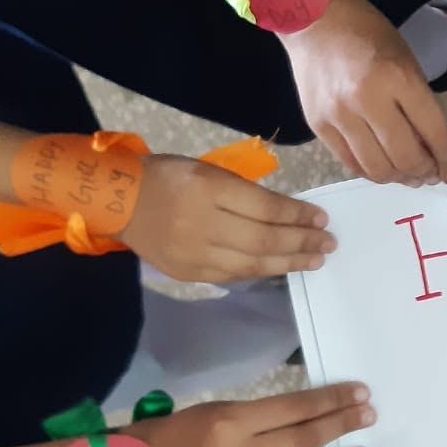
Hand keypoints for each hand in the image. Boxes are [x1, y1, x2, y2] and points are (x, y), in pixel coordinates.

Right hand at [121, 154, 333, 282]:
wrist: (118, 202)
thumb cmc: (169, 178)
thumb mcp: (208, 170)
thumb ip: (245, 192)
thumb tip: (288, 214)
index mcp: (208, 188)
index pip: (265, 207)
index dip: (297, 215)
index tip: (321, 218)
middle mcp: (202, 223)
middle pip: (264, 239)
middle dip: (302, 242)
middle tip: (328, 243)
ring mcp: (195, 253)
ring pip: (253, 263)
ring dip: (290, 262)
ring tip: (315, 260)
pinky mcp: (190, 273)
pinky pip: (235, 276)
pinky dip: (262, 271)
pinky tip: (282, 267)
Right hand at [129, 384, 374, 446]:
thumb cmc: (192, 431)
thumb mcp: (227, 410)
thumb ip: (271, 417)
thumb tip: (323, 416)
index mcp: (231, 423)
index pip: (294, 410)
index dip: (331, 401)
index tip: (359, 394)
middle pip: (303, 442)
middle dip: (341, 427)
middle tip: (368, 418)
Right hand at [282, 0, 446, 185]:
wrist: (313, 20)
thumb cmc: (368, 35)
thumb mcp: (406, 61)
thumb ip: (420, 105)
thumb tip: (432, 150)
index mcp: (398, 77)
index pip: (432, 130)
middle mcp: (367, 99)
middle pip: (405, 157)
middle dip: (425, 172)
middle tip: (430, 174)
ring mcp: (339, 115)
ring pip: (377, 168)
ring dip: (399, 178)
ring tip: (408, 175)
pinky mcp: (318, 125)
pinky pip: (351, 163)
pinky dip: (372, 172)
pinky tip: (382, 167)